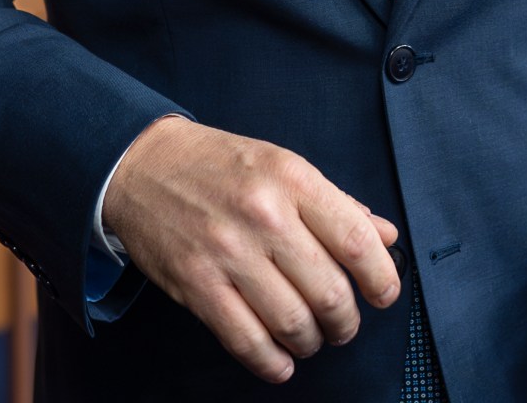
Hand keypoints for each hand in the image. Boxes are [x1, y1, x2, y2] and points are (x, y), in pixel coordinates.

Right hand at [101, 116, 402, 382]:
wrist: (142, 164)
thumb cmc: (218, 165)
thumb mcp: (284, 165)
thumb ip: (337, 204)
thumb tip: (385, 238)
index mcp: (292, 179)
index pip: (356, 241)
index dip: (381, 278)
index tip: (385, 295)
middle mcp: (264, 215)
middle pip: (329, 291)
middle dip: (346, 322)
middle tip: (344, 324)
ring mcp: (227, 253)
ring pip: (292, 323)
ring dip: (311, 342)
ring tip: (311, 338)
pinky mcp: (196, 284)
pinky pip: (246, 340)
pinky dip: (271, 362)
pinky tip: (281, 361)